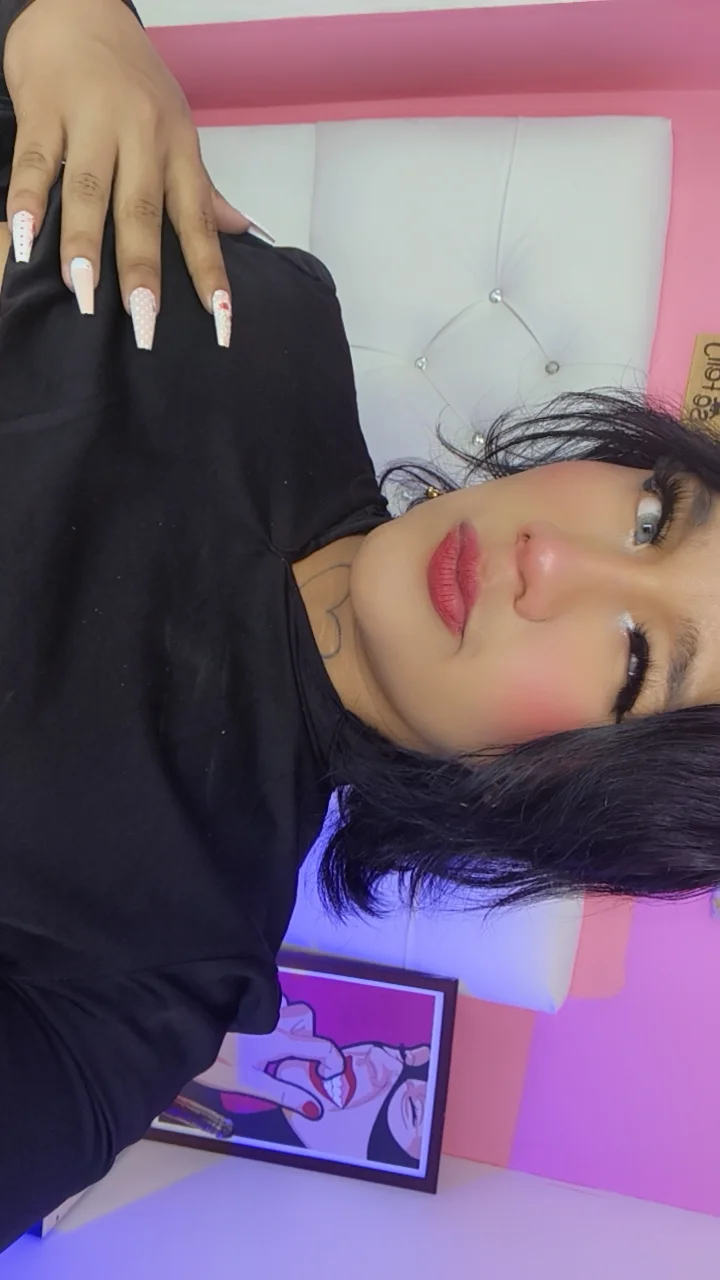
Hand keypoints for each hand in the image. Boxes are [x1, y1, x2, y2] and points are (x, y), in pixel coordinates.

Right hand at [3, 0, 270, 345]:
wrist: (80, 4)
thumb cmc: (132, 80)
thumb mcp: (176, 128)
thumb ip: (200, 186)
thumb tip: (241, 231)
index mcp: (176, 147)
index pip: (197, 219)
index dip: (211, 271)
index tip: (221, 321)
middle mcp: (139, 135)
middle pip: (141, 211)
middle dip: (142, 269)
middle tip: (143, 321)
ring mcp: (89, 119)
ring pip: (87, 189)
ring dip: (83, 242)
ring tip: (81, 291)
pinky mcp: (43, 108)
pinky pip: (33, 160)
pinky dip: (27, 199)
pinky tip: (24, 240)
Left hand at [194, 998, 345, 1120]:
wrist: (182, 1034)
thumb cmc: (218, 1063)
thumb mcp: (252, 1084)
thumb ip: (285, 1094)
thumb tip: (316, 1109)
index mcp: (280, 1039)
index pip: (320, 1046)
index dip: (333, 1062)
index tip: (331, 1080)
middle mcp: (275, 1018)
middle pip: (305, 1019)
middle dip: (309, 1037)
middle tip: (298, 1062)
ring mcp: (260, 1009)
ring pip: (288, 1009)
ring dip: (292, 1027)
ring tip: (279, 1052)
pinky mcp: (245, 1007)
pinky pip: (271, 1008)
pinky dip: (274, 1020)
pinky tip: (259, 1040)